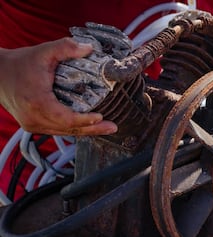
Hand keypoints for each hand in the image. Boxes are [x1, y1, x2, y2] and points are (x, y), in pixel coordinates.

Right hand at [0, 38, 117, 135]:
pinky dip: (73, 129)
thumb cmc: (20, 64)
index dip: (84, 120)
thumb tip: (89, 48)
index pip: (65, 118)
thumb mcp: (43, 51)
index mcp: (37, 102)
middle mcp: (34, 118)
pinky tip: (89, 127)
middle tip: (112, 127)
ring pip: (64, 133)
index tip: (101, 117)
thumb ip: (66, 47)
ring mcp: (33, 125)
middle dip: (92, 129)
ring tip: (106, 128)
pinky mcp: (33, 126)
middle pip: (68, 129)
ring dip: (85, 131)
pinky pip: (57, 130)